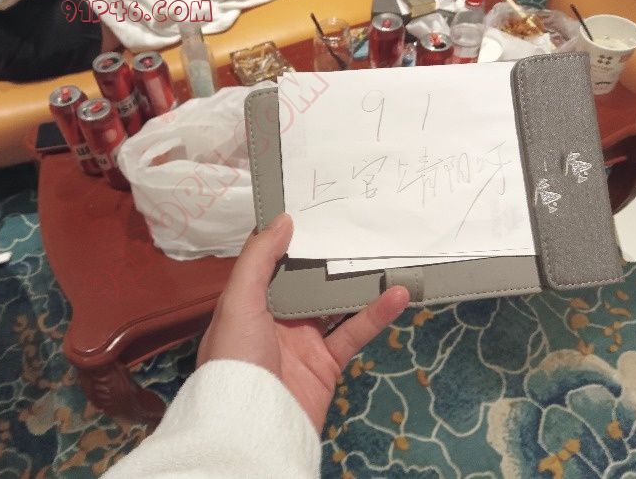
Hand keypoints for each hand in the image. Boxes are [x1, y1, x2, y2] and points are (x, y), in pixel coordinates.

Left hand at [197, 213, 409, 431]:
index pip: (271, 263)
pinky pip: (354, 332)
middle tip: (354, 226)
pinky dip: (376, 314)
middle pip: (307, 281)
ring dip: (358, 283)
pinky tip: (397, 294)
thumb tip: (283, 220)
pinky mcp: (328, 362)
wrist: (253, 425)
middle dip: (328, 257)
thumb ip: (259, 259)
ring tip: (383, 254)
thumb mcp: (238, 301)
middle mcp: (276, 318)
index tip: (313, 210)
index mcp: (249, 302)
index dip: (289, 238)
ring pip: (335, 304)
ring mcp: (304, 341)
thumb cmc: (237, 356)